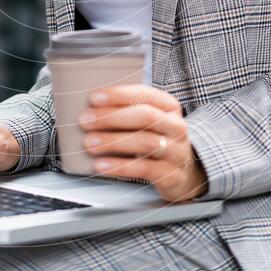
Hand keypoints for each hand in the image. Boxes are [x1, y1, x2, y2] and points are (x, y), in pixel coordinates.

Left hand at [79, 85, 207, 202]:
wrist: (185, 173)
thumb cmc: (157, 139)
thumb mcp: (151, 121)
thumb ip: (129, 111)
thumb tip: (91, 108)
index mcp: (169, 106)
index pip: (145, 94)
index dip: (119, 95)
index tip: (94, 98)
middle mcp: (176, 126)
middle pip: (144, 116)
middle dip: (111, 117)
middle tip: (85, 120)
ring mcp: (176, 151)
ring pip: (145, 142)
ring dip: (113, 141)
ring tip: (89, 143)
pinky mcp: (171, 175)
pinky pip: (144, 168)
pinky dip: (119, 166)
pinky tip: (101, 165)